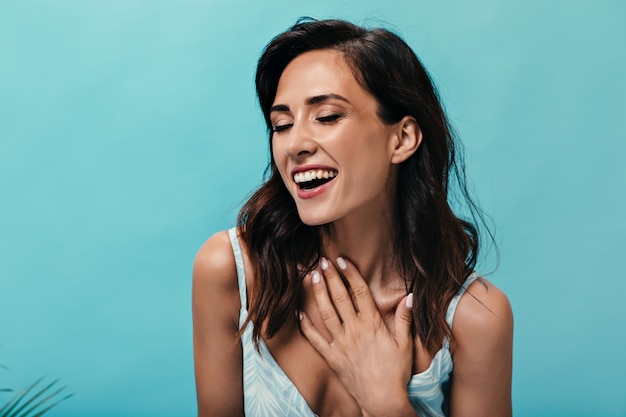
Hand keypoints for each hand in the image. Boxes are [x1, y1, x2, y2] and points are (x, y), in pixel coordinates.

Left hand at [299, 257, 416, 416]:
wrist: (382, 400)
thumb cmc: (396, 372)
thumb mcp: (405, 344)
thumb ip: (405, 319)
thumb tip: (409, 297)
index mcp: (372, 324)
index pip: (359, 292)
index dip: (350, 274)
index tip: (342, 260)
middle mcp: (354, 330)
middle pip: (340, 298)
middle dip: (331, 278)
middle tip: (322, 261)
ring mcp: (341, 344)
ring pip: (326, 313)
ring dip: (318, 294)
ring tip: (312, 277)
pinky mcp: (332, 357)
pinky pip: (315, 340)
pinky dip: (306, 326)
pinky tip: (300, 313)